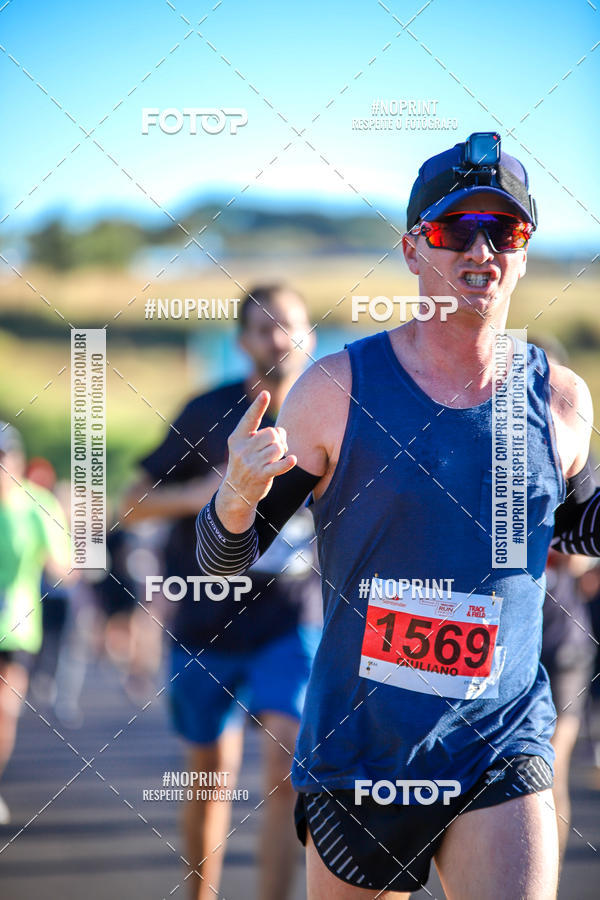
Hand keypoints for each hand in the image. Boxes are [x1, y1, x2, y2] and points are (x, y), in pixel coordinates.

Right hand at [221, 390, 296, 508]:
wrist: (236, 492)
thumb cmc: (246, 463)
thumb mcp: (245, 447)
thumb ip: (261, 435)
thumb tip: (281, 433)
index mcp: (237, 438)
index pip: (250, 418)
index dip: (258, 406)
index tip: (265, 393)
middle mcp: (243, 449)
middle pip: (271, 433)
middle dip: (278, 438)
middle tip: (277, 447)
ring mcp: (251, 463)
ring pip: (278, 448)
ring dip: (281, 452)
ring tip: (276, 458)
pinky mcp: (261, 475)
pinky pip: (279, 465)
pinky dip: (287, 462)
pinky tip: (292, 460)